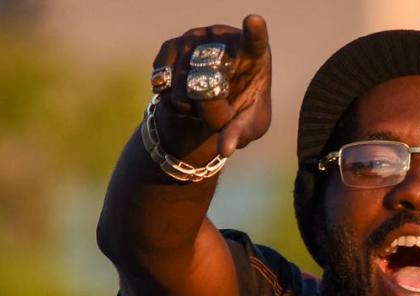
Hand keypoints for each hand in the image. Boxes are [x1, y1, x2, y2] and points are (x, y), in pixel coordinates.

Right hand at [152, 14, 271, 157]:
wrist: (209, 108)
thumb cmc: (240, 114)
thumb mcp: (247, 128)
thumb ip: (238, 134)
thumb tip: (224, 149)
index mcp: (255, 55)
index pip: (256, 41)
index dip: (254, 32)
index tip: (253, 20)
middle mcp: (224, 39)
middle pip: (210, 72)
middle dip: (207, 101)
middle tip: (215, 108)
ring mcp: (196, 38)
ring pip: (183, 76)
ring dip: (187, 102)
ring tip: (198, 106)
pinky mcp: (172, 45)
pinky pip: (163, 75)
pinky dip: (168, 95)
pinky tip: (180, 97)